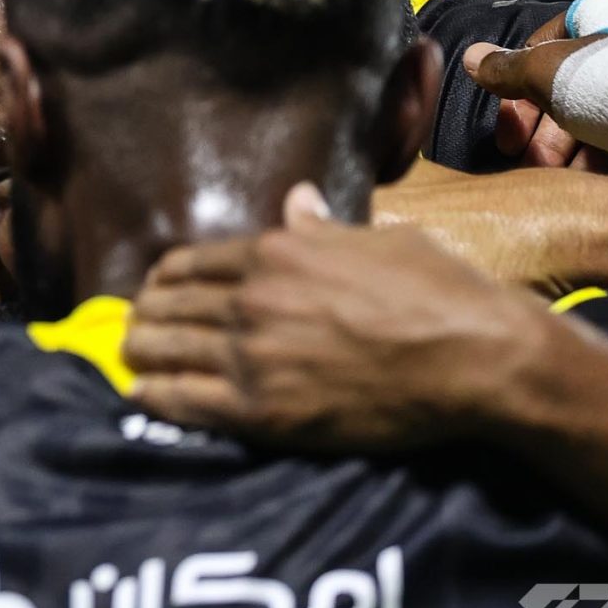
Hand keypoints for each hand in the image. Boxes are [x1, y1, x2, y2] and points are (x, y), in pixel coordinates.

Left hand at [124, 187, 555, 450]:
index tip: (153, 289)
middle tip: (134, 326)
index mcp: (275, 253)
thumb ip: (322, 227)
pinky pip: (183, 401)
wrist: (477, 359)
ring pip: (163, 349)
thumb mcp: (379, 241)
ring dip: (139, 351)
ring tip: (131, 356)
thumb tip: (297, 197)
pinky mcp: (262, 410)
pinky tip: (141, 394)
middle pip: (166, 305)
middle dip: (144, 315)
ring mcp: (252, 356)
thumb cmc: (441, 292)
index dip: (163, 279)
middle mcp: (252, 299)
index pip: (189, 263)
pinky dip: (154, 396)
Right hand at [469, 29, 607, 174]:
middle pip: (561, 85)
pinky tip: (585, 178)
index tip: (508, 132)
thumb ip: (504, 69)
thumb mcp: (544, 73)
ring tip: (553, 178)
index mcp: (594, 14)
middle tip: (528, 163)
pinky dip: (599, 152)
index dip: (512, 89)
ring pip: (590, 112)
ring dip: (565, 149)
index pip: (537, 48)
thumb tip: (470, 57)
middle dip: (539, 132)